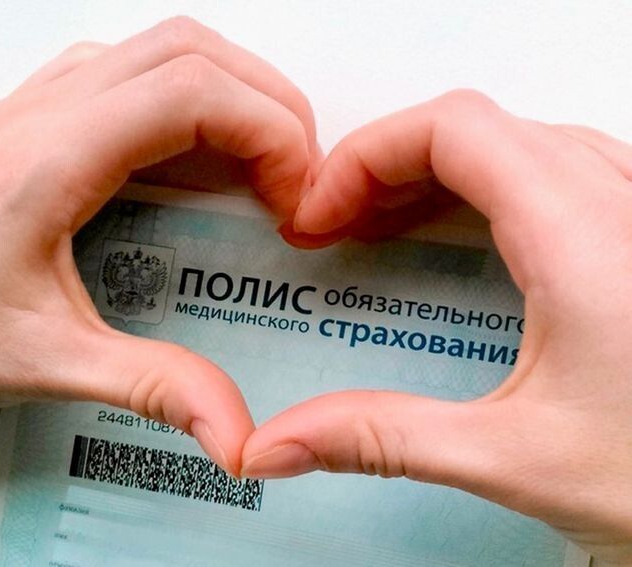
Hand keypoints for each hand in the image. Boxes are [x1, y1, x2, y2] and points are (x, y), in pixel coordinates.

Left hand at [0, 17, 316, 475]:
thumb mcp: (44, 365)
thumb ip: (152, 387)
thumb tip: (233, 424)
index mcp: (44, 164)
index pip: (187, 93)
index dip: (266, 130)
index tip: (295, 194)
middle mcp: (39, 118)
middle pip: (185, 52)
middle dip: (266, 103)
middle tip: (296, 174)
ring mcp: (33, 113)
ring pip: (157, 52)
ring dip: (228, 92)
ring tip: (262, 162)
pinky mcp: (33, 127)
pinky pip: (125, 78)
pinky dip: (185, 103)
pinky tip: (196, 162)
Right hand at [241, 90, 631, 563]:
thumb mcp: (516, 460)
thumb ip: (386, 440)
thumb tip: (283, 443)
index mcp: (584, 238)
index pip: (454, 129)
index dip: (367, 154)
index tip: (319, 212)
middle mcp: (617, 206)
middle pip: (476, 128)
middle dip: (385, 165)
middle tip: (332, 221)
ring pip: (514, 146)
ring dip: (431, 174)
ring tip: (375, 224)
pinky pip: (549, 176)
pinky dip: (480, 191)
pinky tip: (455, 241)